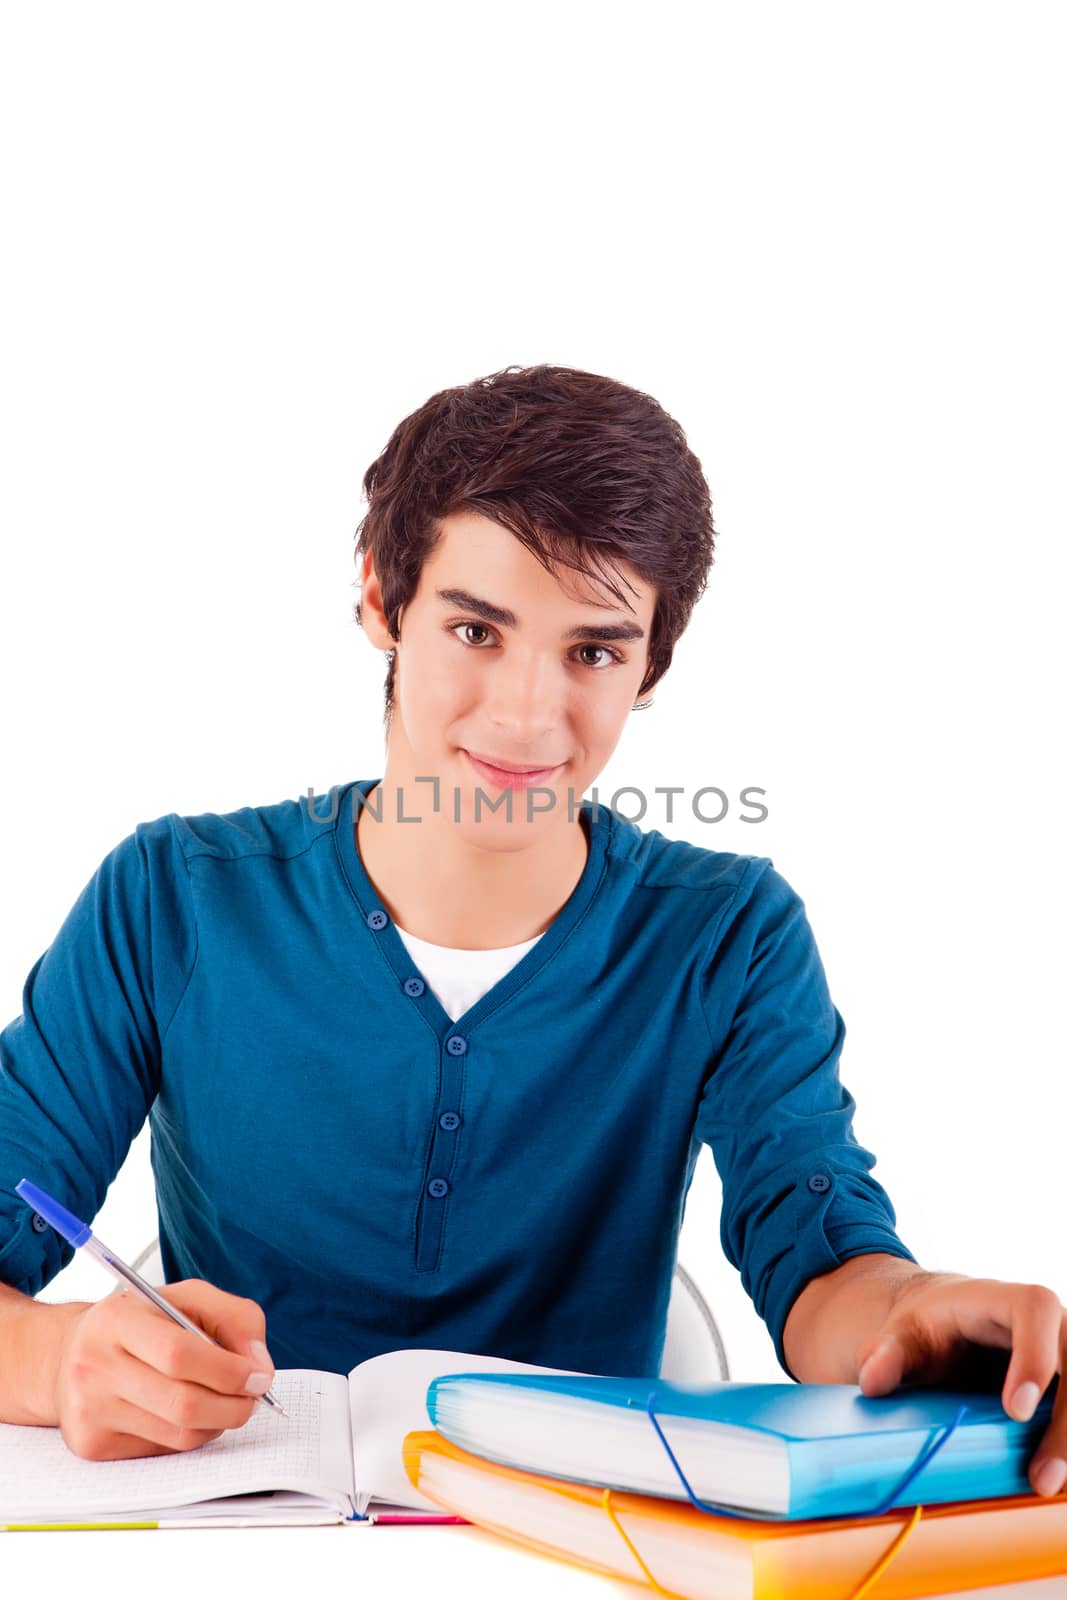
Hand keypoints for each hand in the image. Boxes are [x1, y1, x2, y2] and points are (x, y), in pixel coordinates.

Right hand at [52, 1278, 276, 1460]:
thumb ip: (234, 1317)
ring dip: (217, 1422)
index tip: (260, 1375)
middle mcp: (94, 1366)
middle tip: (253, 1397)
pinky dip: (190, 1434)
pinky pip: (162, 1450)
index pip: (180, 1355)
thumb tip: (259, 1365)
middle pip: (183, 1403)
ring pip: (178, 1434)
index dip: (229, 1370)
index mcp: (116, 1319)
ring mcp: (89, 1411)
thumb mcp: (185, 1298)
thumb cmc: (138, 1323)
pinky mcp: (92, 1446)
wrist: (68, 1355)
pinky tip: (187, 1413)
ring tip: (223, 1402)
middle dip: (234, 1405)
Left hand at [855, 1269, 1066, 1497]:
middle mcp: (1048, 1324)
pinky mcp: (1066, 1386)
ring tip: (1044, 1484)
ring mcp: (1063, 1354)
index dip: (1034, 1357)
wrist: (945, 1327)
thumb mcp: (901, 1335)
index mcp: (1004, 1299)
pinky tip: (1056, 1477)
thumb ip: (885, 1353)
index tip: (1014, 1409)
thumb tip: (872, 1381)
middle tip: (1040, 1476)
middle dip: (1064, 1422)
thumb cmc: (928, 1328)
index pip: (1034, 1311)